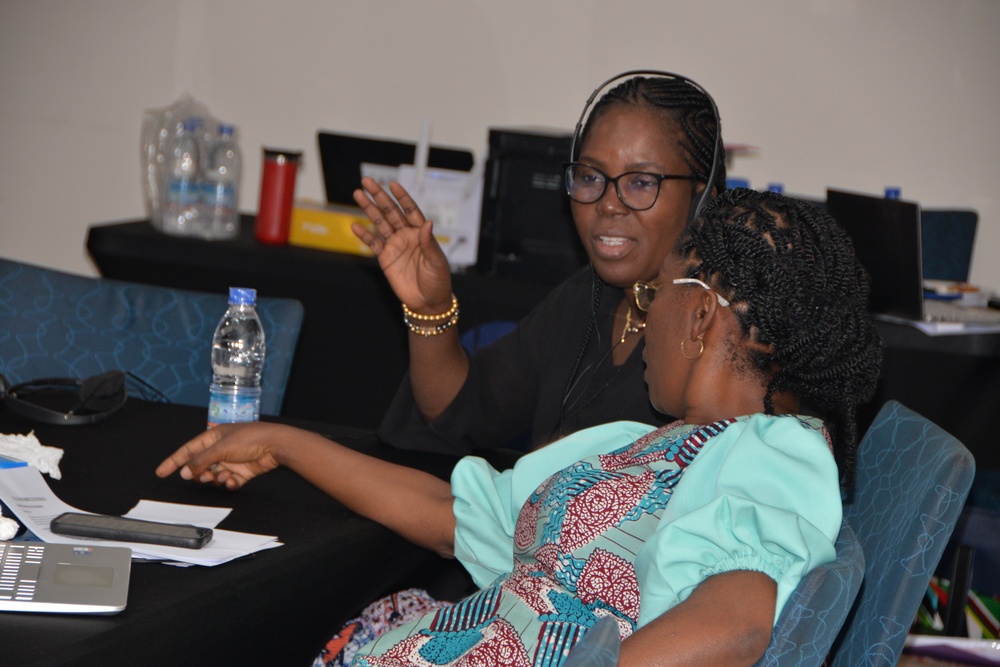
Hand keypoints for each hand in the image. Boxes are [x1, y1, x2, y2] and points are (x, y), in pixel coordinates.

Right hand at [155, 422, 293, 490]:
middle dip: (200, 474)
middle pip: (200, 467)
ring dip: (216, 478)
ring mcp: (231, 461)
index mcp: (213, 437)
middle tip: (204, 476)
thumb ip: (201, 460)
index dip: (173, 461)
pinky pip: (228, 482)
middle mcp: (220, 449)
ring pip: (214, 476)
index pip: (187, 450)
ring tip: (224, 475)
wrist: (275, 446)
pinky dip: (229, 483)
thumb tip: (184, 472)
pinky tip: (233, 480)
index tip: (160, 472)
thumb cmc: (250, 439)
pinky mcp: (241, 472)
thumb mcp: (221, 448)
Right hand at [351, 177, 453, 312]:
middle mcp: (407, 235)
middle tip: (367, 181)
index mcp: (421, 233)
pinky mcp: (385, 258)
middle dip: (379, 197)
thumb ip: (429, 243)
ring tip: (357, 194)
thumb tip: (427, 223)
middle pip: (391, 212)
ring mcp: (395, 245)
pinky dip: (364, 234)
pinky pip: (373, 243)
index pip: (410, 210)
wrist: (427, 302)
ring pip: (380, 223)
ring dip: (369, 209)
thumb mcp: (436, 262)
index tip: (393, 185)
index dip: (402, 197)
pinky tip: (355, 225)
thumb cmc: (437, 281)